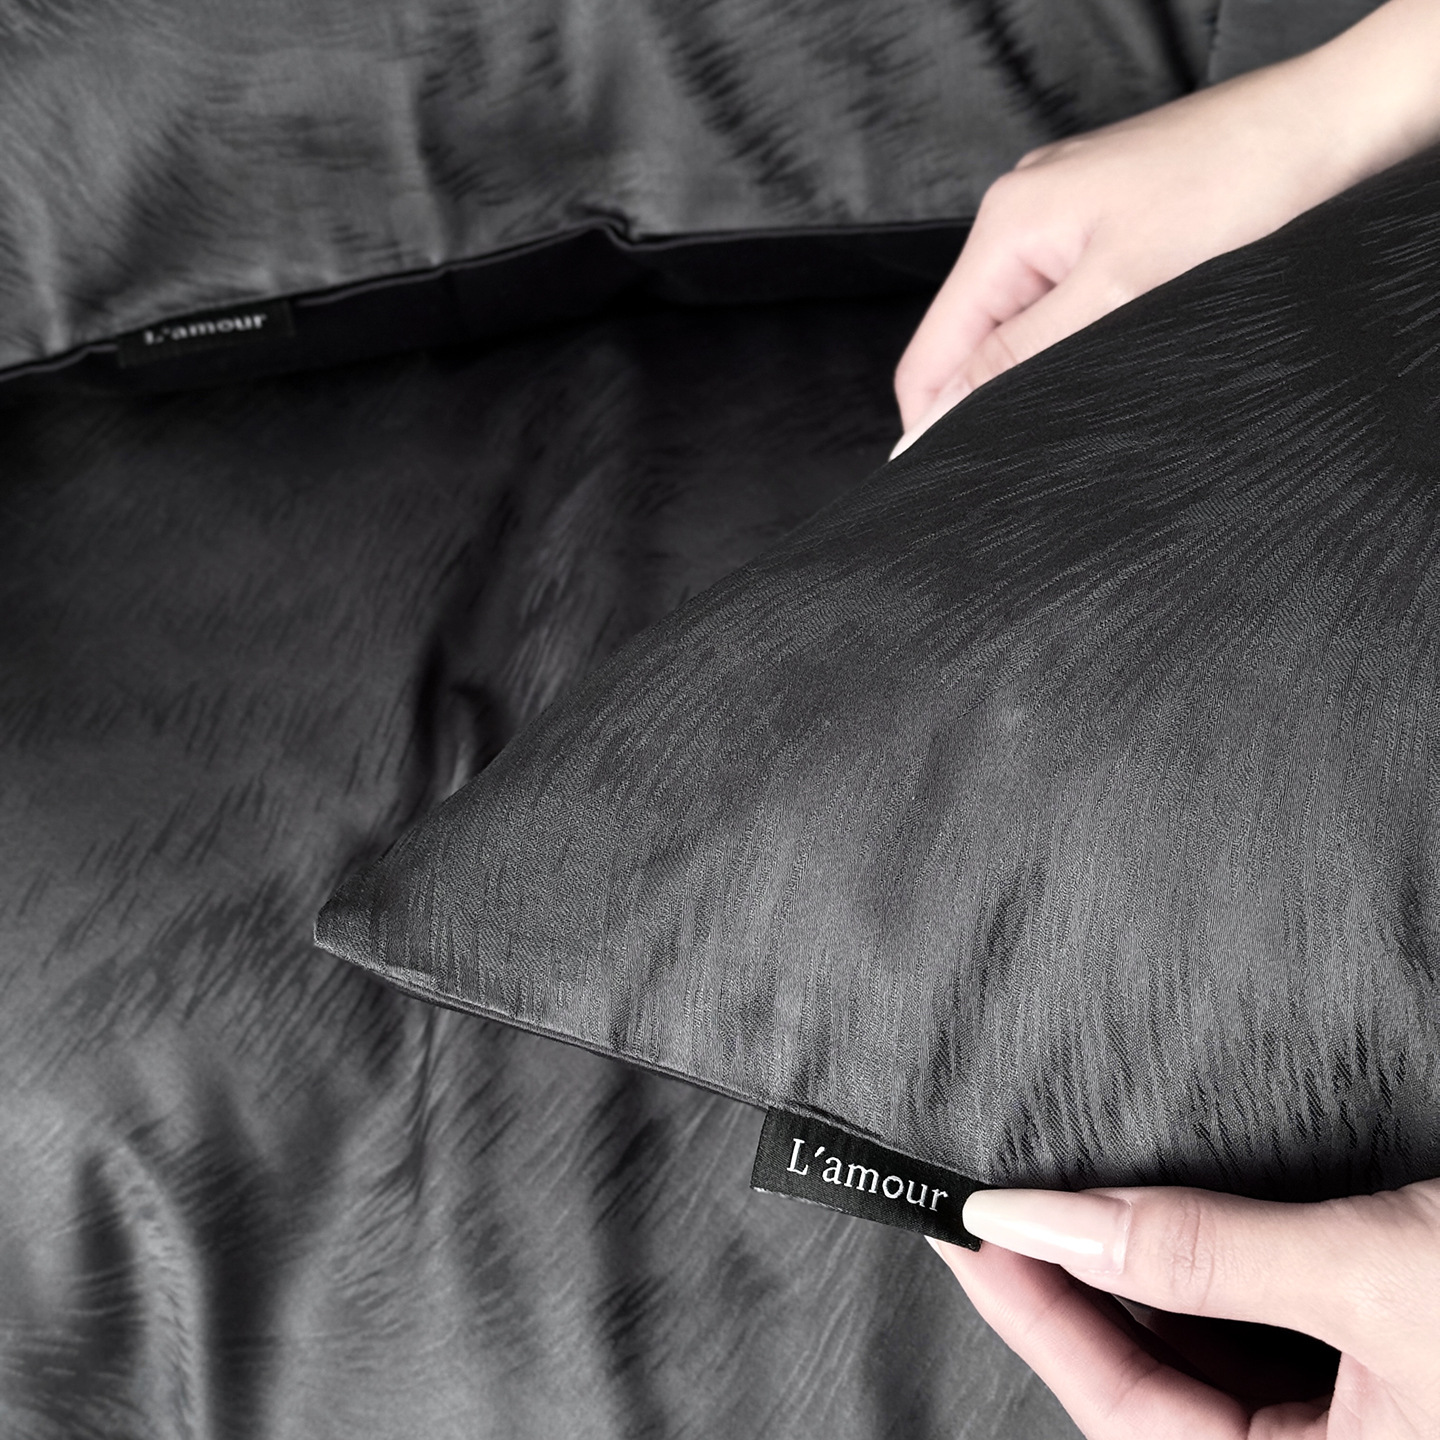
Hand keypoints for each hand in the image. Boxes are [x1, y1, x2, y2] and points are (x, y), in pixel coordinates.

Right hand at [892, 0, 1439, 452]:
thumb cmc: (1243, 184)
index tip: (958, 480)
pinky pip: (1060, 300)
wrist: (1334, 125)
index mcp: (1007, 226)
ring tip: (1097, 390)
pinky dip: (1075, 338)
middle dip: (990, 399)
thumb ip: (1017, 359)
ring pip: (1017, 326)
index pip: (930, 356)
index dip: (934, 425)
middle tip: (1042, 446)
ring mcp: (1064, 217)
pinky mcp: (1106, 223)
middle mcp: (1023, 215)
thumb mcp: (1117, 291)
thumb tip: (940, 417)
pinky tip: (1116, 350)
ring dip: (1037, 371)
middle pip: (968, 342)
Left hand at [929, 1179, 1439, 1437]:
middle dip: (1064, 1298)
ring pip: (1203, 1357)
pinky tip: (1147, 1219)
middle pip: (1152, 1393)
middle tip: (987, 1211)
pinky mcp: (1375, 1363)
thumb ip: (1209, 1258)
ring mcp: (1356, 1421)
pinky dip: (1195, 1274)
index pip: (1129, 1417)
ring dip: (1124, 1279)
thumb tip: (1050, 1218)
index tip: (971, 1229)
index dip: (1038, 1319)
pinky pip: (1256, 1331)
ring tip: (1049, 1206)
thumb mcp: (1368, 1278)